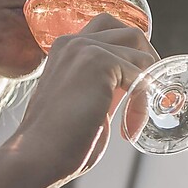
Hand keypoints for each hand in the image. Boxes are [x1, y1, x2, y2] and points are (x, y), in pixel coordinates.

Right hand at [9, 12, 158, 184]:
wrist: (37, 156)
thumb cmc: (58, 141)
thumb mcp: (84, 101)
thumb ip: (106, 86)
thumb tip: (138, 83)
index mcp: (66, 49)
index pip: (110, 31)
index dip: (131, 55)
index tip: (138, 86)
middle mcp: (74, 42)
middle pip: (131, 33)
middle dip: (148, 62)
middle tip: (150, 94)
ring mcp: (86, 48)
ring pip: (141, 54)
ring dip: (148, 87)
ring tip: (135, 118)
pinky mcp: (99, 62)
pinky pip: (141, 76)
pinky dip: (142, 104)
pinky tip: (129, 128)